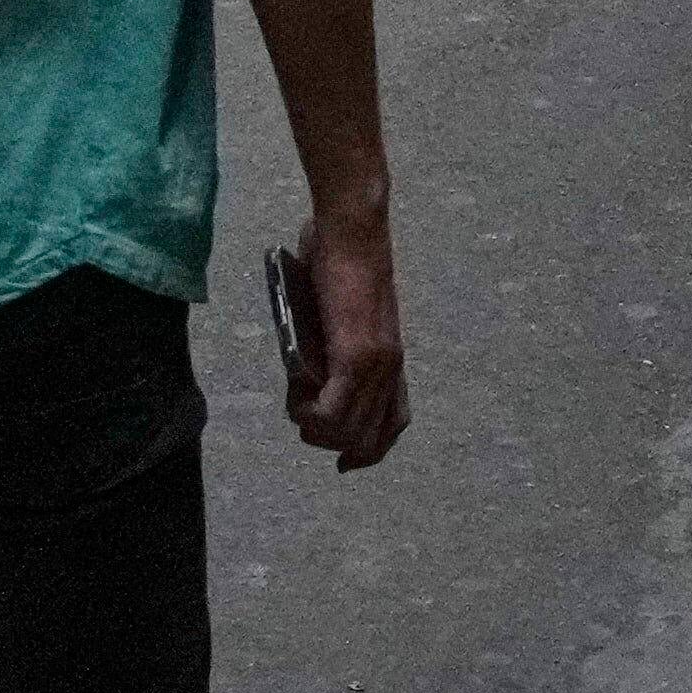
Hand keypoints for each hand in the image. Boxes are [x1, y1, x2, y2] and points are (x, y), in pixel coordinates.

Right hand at [279, 213, 409, 469]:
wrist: (352, 229)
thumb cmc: (339, 260)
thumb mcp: (339, 315)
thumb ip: (331, 346)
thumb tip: (309, 374)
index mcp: (391, 360)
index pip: (394, 425)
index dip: (367, 452)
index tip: (342, 463)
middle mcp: (390, 368)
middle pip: (366, 440)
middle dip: (326, 440)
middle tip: (301, 410)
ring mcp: (376, 364)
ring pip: (347, 433)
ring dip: (313, 427)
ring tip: (297, 400)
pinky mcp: (354, 355)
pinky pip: (332, 412)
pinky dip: (309, 415)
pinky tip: (297, 398)